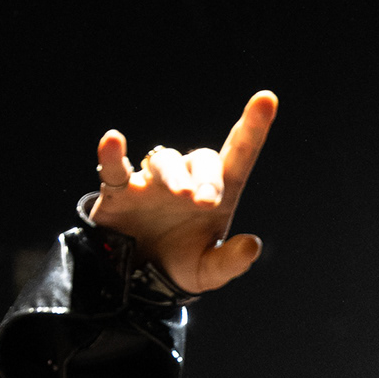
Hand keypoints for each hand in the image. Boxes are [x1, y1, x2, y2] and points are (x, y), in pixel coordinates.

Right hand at [89, 91, 277, 293]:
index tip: (266, 98)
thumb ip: (229, 263)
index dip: (253, 128)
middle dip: (208, 177)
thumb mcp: (206, 273)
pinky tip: (113, 140)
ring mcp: (151, 182)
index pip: (239, 155)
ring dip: (173, 174)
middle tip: (206, 202)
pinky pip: (115, 167)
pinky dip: (112, 154)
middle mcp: (186, 180)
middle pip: (202, 159)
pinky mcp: (119, 191)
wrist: (132, 279)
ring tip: (181, 194)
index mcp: (214, 195)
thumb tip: (252, 245)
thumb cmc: (176, 264)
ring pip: (164, 160)